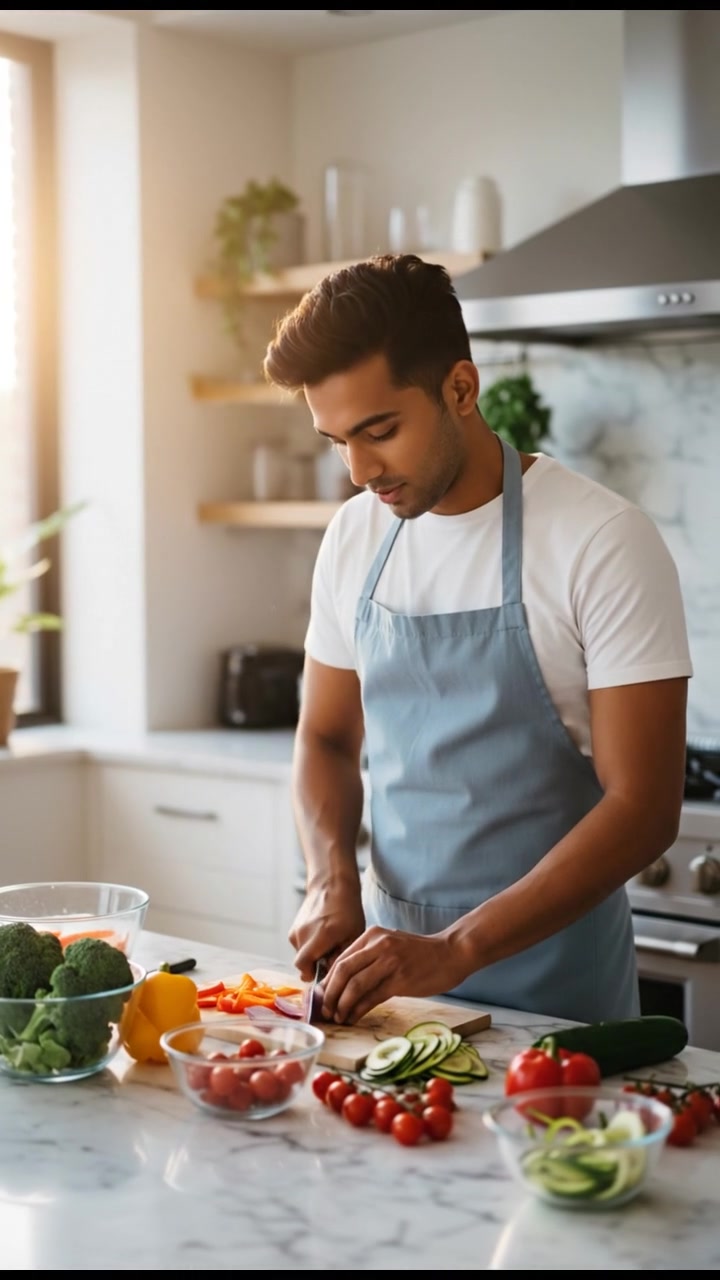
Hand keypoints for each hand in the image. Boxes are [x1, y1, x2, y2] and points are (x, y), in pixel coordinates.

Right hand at [289, 881, 364, 982]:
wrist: (332, 885)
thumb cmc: (348, 911)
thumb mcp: (353, 935)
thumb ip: (341, 958)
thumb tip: (330, 976)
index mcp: (321, 935)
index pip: (304, 968)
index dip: (314, 976)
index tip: (327, 976)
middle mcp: (304, 933)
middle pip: (302, 964)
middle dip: (314, 967)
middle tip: (330, 961)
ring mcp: (296, 930)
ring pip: (301, 955)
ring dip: (312, 956)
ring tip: (329, 946)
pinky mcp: (293, 927)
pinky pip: (300, 945)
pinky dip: (309, 947)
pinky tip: (322, 938)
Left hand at [320, 927, 463, 1024]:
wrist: (451, 952)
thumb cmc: (419, 953)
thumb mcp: (390, 946)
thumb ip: (368, 959)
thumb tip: (342, 983)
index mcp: (372, 936)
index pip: (340, 959)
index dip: (327, 981)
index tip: (321, 997)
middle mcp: (378, 946)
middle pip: (342, 972)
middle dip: (329, 994)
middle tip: (325, 1010)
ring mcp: (389, 962)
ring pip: (354, 986)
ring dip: (342, 1005)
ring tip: (338, 1017)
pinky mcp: (400, 980)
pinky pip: (372, 998)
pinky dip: (358, 1010)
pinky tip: (353, 1018)